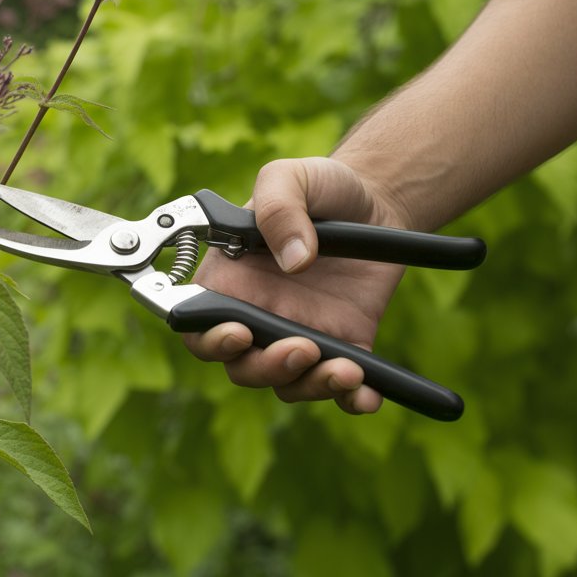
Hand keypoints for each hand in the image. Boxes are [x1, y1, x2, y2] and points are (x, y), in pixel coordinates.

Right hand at [182, 157, 410, 413]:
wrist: (378, 201)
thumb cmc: (321, 187)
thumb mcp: (294, 177)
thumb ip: (280, 206)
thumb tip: (294, 260)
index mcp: (230, 280)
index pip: (199, 325)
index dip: (209, 339)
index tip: (239, 332)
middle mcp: (258, 315)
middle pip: (242, 366)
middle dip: (266, 368)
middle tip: (302, 347)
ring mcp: (300, 335)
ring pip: (287, 384)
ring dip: (310, 385)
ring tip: (346, 369)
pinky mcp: (345, 347)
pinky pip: (341, 389)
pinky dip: (352, 400)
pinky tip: (367, 393)